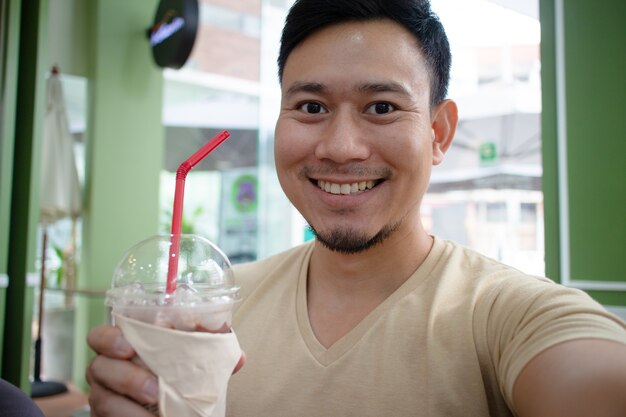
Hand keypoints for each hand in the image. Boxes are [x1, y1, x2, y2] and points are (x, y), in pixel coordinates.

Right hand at [86, 324, 246, 416]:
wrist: (167, 409)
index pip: (99, 336)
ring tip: (158, 408)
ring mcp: (103, 396)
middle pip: (97, 366)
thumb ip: (210, 355)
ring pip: (102, 397)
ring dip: (131, 405)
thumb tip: (239, 357)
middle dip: (127, 377)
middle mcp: (106, 370)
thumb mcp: (191, 364)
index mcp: (123, 347)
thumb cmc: (174, 377)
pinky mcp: (105, 416)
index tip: (129, 346)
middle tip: (155, 389)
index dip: (109, 339)